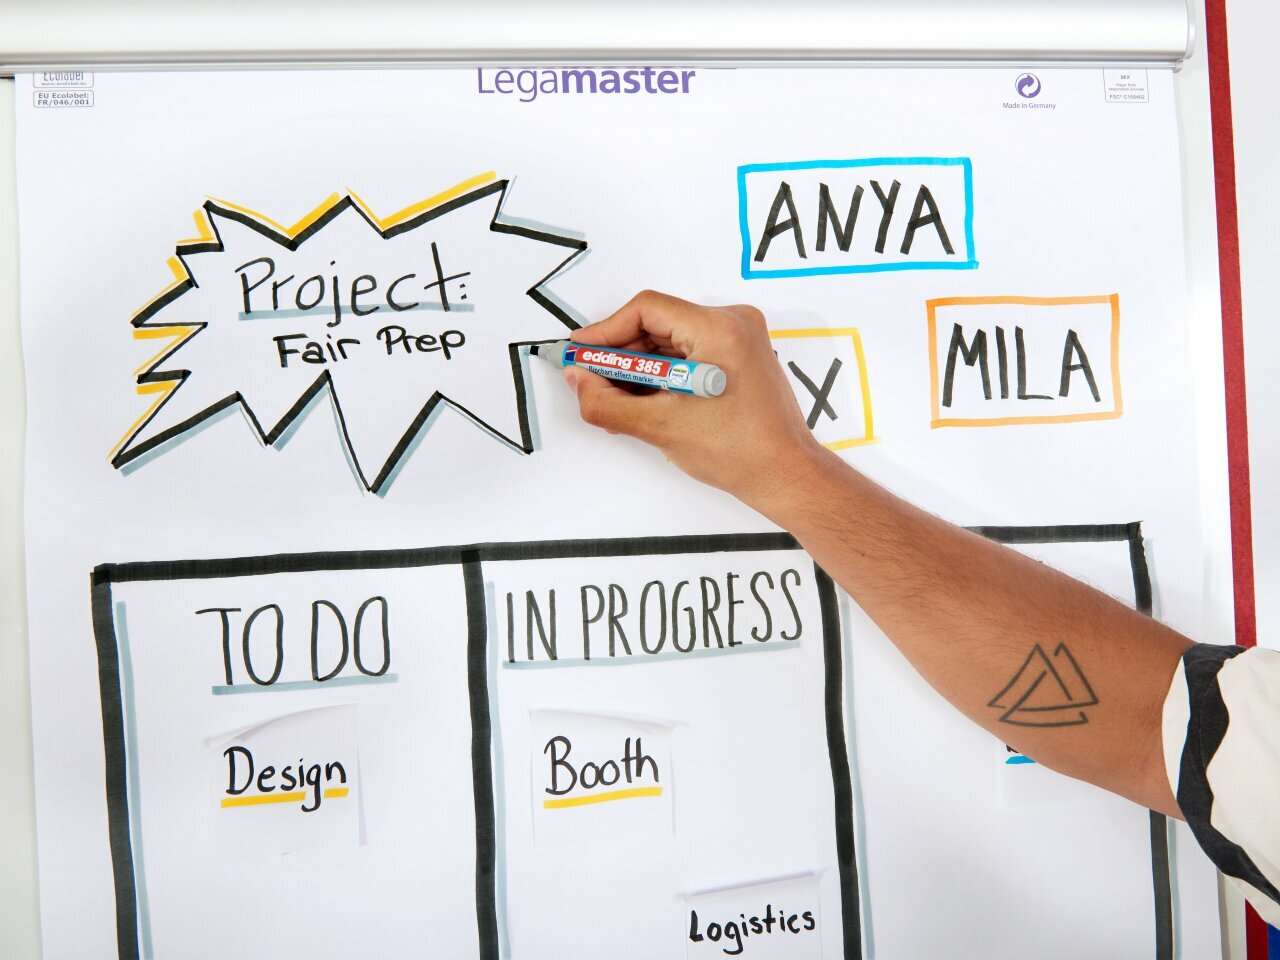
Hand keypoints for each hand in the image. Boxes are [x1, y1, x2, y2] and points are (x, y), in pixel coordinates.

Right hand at [564, 290, 827, 507]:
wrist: (784, 475)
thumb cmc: (742, 452)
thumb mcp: (662, 427)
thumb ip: (608, 402)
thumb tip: (579, 381)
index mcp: (720, 329)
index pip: (647, 309)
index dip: (606, 332)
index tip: (582, 354)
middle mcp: (733, 323)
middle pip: (657, 322)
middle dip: (621, 354)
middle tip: (592, 381)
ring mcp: (739, 339)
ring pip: (670, 339)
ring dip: (639, 366)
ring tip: (616, 399)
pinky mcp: (739, 356)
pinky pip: (688, 352)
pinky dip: (662, 373)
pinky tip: (643, 400)